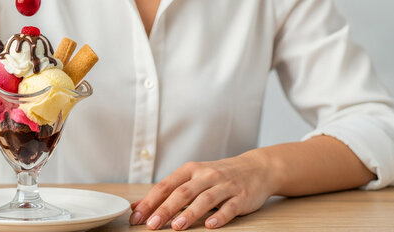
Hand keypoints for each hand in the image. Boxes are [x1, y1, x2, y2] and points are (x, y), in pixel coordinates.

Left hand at [130, 152, 278, 229]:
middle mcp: (206, 175)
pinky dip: (220, 216)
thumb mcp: (193, 177)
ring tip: (177, 226)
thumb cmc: (218, 175)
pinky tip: (211, 225)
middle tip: (151, 224)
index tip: (137, 216)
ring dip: (190, 213)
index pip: (165, 186)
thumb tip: (138, 206)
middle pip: (182, 193)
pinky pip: (229, 207)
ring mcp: (224, 185)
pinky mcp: (241, 196)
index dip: (150, 201)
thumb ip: (168, 191)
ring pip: (204, 199)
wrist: (256, 168)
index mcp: (190, 170)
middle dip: (165, 209)